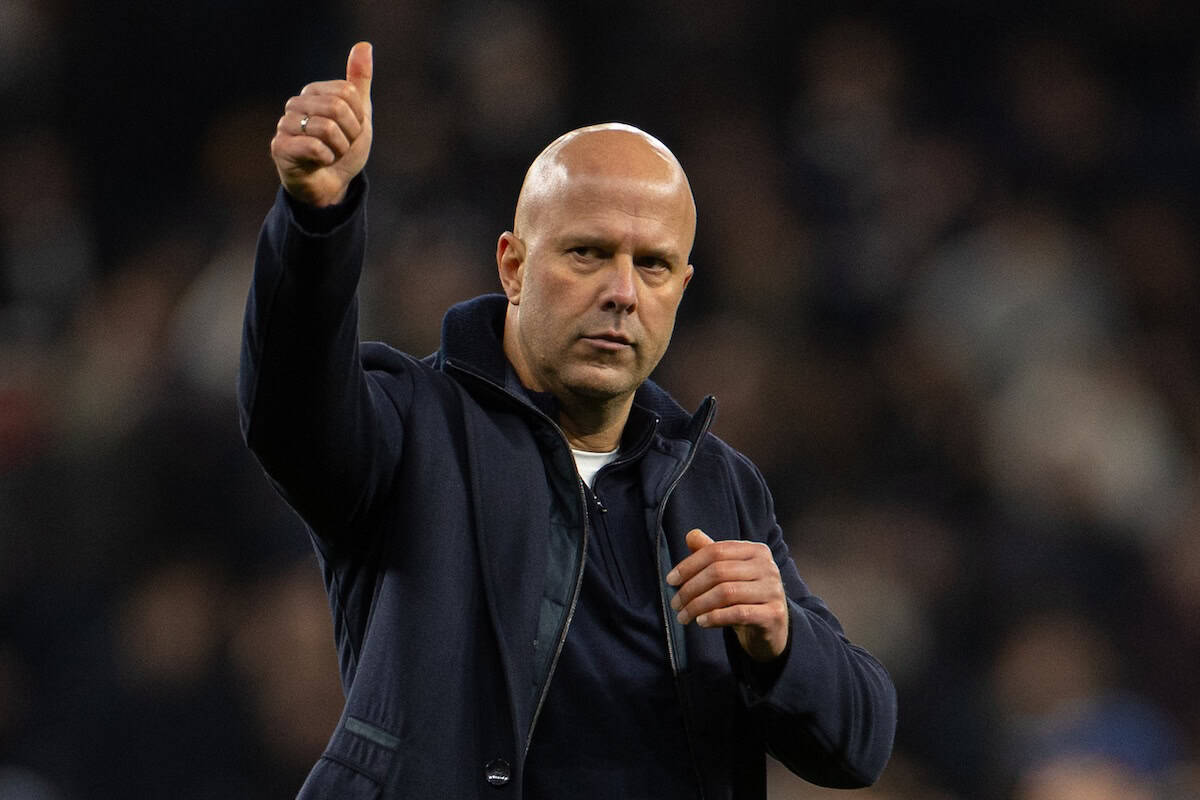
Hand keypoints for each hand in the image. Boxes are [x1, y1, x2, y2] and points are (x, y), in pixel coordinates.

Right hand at [270, 41, 373, 206]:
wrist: (331, 185)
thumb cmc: (342, 148)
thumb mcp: (359, 114)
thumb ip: (359, 81)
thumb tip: (364, 45)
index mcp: (313, 92)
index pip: (348, 93)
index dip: (358, 118)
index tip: (351, 131)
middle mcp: (295, 104)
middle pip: (338, 108)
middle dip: (350, 134)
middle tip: (342, 145)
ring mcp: (284, 125)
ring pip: (327, 128)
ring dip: (340, 149)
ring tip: (331, 155)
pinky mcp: (279, 147)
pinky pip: (315, 147)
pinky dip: (327, 159)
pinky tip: (320, 163)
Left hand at [666, 528, 788, 661]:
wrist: (771, 628)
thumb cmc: (744, 597)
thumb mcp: (728, 574)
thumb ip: (711, 554)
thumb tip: (691, 535)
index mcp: (756, 550)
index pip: (716, 551)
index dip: (689, 565)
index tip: (670, 580)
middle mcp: (768, 567)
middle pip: (718, 572)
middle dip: (690, 589)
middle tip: (675, 603)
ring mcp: (773, 590)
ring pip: (726, 593)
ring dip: (698, 605)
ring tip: (684, 616)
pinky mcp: (774, 614)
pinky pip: (738, 613)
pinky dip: (715, 617)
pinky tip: (701, 622)